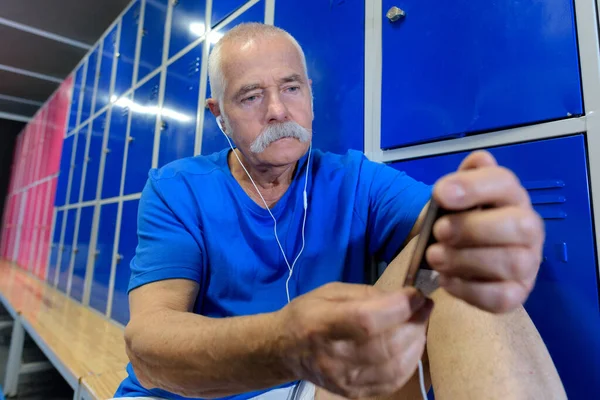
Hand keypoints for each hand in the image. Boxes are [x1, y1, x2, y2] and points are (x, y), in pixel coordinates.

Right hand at [280, 282, 432, 398]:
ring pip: (395, 366)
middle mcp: (332, 356)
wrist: (284, 349)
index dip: (399, 307)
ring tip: (418, 325)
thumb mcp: (331, 292)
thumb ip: (368, 295)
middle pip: (386, 344)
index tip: (417, 295)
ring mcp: (344, 379)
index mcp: (322, 324)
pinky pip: (393, 382)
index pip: (367, 320)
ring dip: (416, 342)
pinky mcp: (353, 393)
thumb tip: (405, 299)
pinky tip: (411, 346)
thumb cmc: (307, 313)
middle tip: (423, 308)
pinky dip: (410, 362)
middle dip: (414, 323)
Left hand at [427, 150, 543, 312]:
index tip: (440, 193)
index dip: (473, 187)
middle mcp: (528, 229)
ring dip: (466, 260)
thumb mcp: (457, 194)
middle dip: (473, 228)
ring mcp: (527, 264)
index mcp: (511, 196)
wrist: (461, 250)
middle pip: (518, 226)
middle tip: (439, 231)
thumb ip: (465, 178)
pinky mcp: (516, 294)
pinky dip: (469, 290)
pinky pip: (500, 298)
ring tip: (435, 257)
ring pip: (511, 263)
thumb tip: (478, 161)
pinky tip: (446, 279)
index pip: (504, 183)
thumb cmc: (460, 217)